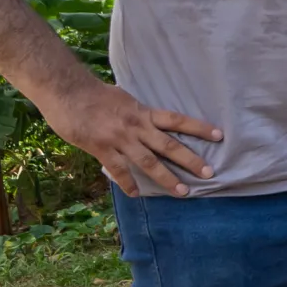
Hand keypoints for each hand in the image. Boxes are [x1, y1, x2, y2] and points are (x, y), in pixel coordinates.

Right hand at [49, 79, 221, 197]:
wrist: (67, 92)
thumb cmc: (94, 94)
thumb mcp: (124, 98)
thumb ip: (138, 112)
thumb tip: (148, 119)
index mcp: (144, 112)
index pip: (178, 120)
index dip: (199, 128)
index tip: (219, 136)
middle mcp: (137, 126)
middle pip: (169, 145)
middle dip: (190, 160)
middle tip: (209, 173)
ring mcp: (120, 139)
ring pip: (148, 162)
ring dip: (166, 178)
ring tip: (182, 191)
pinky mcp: (101, 149)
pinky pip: (119, 170)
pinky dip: (129, 183)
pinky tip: (137, 194)